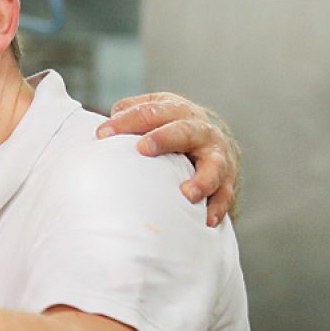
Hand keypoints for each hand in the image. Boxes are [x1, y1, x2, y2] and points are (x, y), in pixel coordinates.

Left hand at [96, 92, 241, 226]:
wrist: (214, 140)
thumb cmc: (171, 126)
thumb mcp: (153, 112)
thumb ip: (129, 115)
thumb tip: (103, 130)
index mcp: (177, 110)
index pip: (150, 112)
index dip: (126, 121)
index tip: (102, 134)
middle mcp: (201, 129)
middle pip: (183, 131)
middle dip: (163, 138)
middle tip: (143, 149)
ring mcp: (217, 155)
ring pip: (213, 165)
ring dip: (201, 180)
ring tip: (187, 195)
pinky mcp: (227, 179)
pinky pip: (225, 194)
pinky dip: (218, 206)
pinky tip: (208, 220)